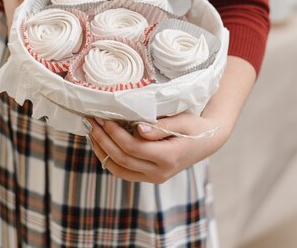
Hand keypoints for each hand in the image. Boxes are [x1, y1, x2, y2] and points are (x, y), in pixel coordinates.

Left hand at [85, 55, 257, 183]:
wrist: (206, 142)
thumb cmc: (194, 127)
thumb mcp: (182, 121)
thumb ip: (161, 126)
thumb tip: (138, 129)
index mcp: (168, 157)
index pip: (133, 148)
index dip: (115, 134)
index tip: (104, 118)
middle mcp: (160, 173)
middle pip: (122, 159)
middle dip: (103, 140)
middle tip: (90, 122)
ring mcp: (154, 178)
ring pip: (118, 169)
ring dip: (102, 151)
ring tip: (91, 132)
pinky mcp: (149, 177)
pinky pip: (123, 172)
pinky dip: (109, 158)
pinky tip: (102, 143)